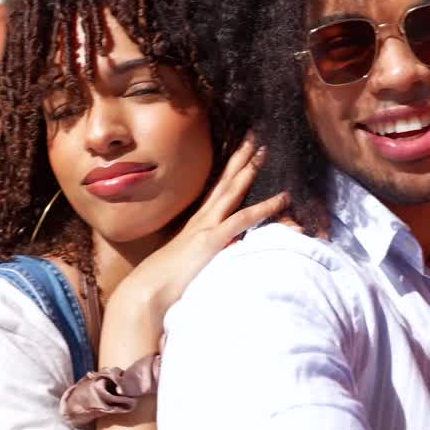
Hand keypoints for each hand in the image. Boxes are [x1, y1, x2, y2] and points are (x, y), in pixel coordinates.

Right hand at [106, 135, 289, 328]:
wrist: (147, 292)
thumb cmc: (161, 284)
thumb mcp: (185, 265)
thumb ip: (200, 256)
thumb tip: (214, 255)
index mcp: (195, 224)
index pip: (215, 191)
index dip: (228, 171)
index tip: (239, 154)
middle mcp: (201, 219)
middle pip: (224, 181)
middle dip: (239, 158)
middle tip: (254, 137)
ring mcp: (206, 226)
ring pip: (232, 190)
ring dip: (249, 169)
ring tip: (263, 150)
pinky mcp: (212, 240)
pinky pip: (244, 218)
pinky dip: (265, 207)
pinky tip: (283, 199)